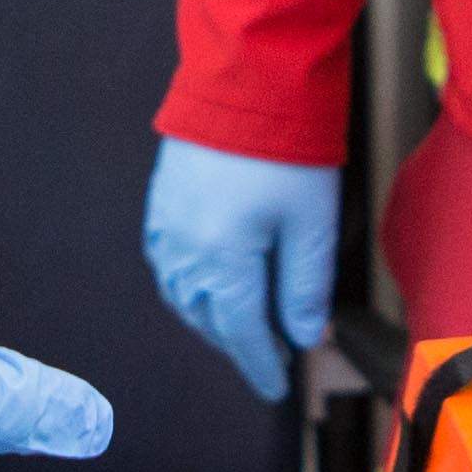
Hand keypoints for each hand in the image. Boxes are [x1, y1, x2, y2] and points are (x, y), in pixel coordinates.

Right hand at [143, 135, 339, 401]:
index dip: (261, 365)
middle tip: (267, 355)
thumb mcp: (310, 225)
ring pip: (181, 295)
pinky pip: (167, 263)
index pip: (241, 333)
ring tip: (238, 324)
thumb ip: (305, 287)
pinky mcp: (162, 201)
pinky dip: (187, 285)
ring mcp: (167, 225)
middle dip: (236, 342)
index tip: (276, 387)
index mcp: (222, 264)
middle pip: (208, 319)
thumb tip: (304, 335)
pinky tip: (204, 282)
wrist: (246, 83)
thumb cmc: (283, 150)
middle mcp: (184, 252)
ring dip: (209, 318)